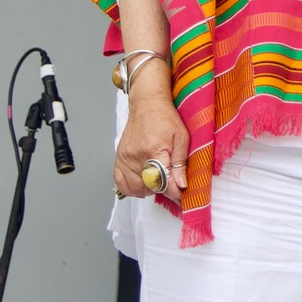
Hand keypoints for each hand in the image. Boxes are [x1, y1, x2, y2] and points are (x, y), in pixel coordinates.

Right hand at [114, 80, 188, 198]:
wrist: (147, 105)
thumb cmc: (166, 118)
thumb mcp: (182, 138)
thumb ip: (180, 163)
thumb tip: (182, 185)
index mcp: (154, 150)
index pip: (163, 181)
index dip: (174, 192)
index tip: (182, 196)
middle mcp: (135, 156)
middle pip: (149, 186)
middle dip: (164, 190)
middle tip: (173, 184)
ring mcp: (124, 158)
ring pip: (135, 188)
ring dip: (149, 189)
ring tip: (160, 180)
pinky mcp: (118, 159)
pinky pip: (120, 183)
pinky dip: (132, 188)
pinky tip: (143, 184)